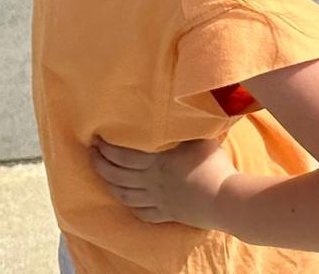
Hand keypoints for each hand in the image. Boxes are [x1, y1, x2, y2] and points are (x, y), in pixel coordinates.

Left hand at [90, 136, 237, 229]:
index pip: (121, 155)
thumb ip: (185, 124)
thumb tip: (182, 102)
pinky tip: (126, 201)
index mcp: (155, 162)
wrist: (227, 201)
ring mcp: (159, 200)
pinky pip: (143, 213)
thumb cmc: (213, 166)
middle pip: (116, 175)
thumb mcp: (199, 137)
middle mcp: (151, 182)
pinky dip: (131, 207)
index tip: (95, 139)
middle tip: (91, 153)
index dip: (105, 148)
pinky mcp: (168, 215)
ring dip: (109, 184)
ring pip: (125, 195)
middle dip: (100, 163)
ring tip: (101, 175)